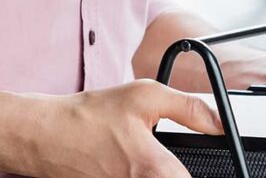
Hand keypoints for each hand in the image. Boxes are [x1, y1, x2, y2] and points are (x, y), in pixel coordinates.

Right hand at [30, 78, 224, 177]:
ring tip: (140, 154)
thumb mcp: (143, 95)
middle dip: (177, 167)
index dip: (201, 168)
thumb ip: (187, 107)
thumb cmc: (89, 118)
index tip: (209, 161)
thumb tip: (219, 122)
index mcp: (157, 171)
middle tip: (164, 153)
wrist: (47, 137)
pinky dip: (139, 174)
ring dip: (160, 170)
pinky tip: (128, 163)